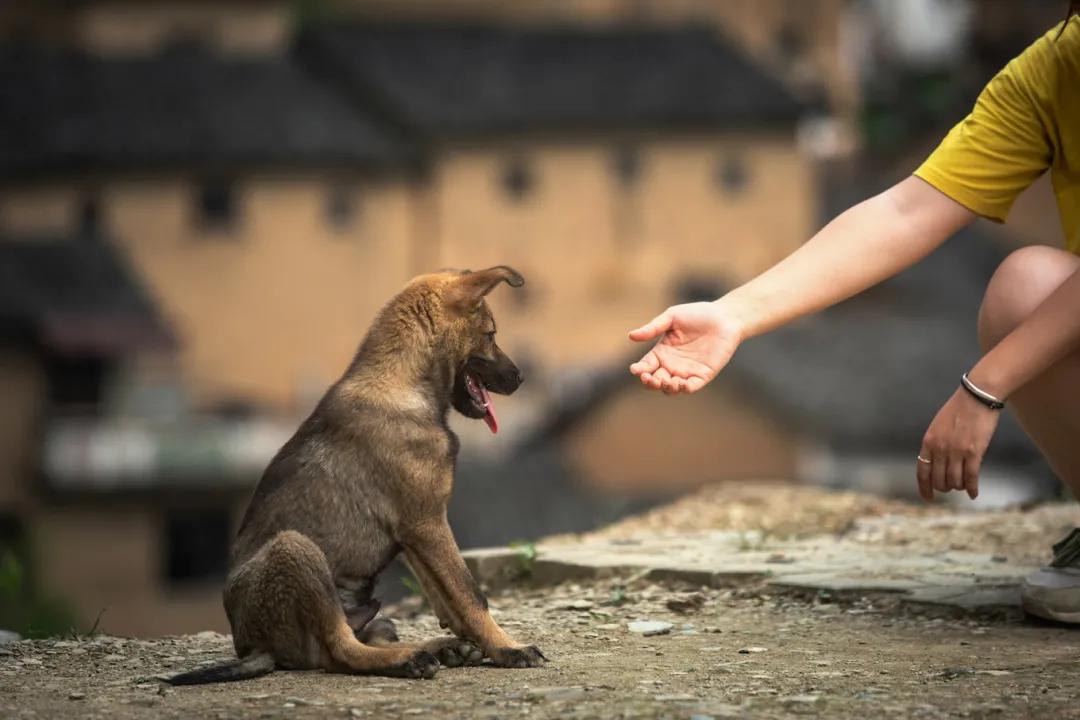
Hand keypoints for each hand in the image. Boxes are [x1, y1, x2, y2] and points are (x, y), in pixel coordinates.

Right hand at [628, 302, 742, 393]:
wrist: (725, 317)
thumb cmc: (697, 314)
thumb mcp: (672, 317)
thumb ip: (652, 328)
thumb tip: (630, 336)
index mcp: (662, 351)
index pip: (646, 365)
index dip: (639, 369)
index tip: (636, 369)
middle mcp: (672, 364)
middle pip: (655, 380)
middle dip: (649, 382)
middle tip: (648, 377)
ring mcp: (687, 371)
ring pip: (670, 388)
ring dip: (664, 387)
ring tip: (666, 380)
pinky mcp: (703, 375)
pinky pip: (690, 388)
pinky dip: (683, 389)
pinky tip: (680, 383)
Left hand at [917, 387, 1000, 500]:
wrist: (977, 395)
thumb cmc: (959, 409)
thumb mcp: (938, 426)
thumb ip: (935, 445)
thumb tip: (936, 464)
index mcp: (928, 442)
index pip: (922, 472)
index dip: (924, 488)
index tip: (928, 498)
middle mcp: (939, 449)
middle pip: (938, 480)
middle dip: (945, 488)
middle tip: (951, 487)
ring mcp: (956, 451)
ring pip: (955, 482)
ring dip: (959, 487)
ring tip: (963, 486)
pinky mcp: (974, 452)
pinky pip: (970, 477)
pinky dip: (972, 488)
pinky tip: (974, 493)